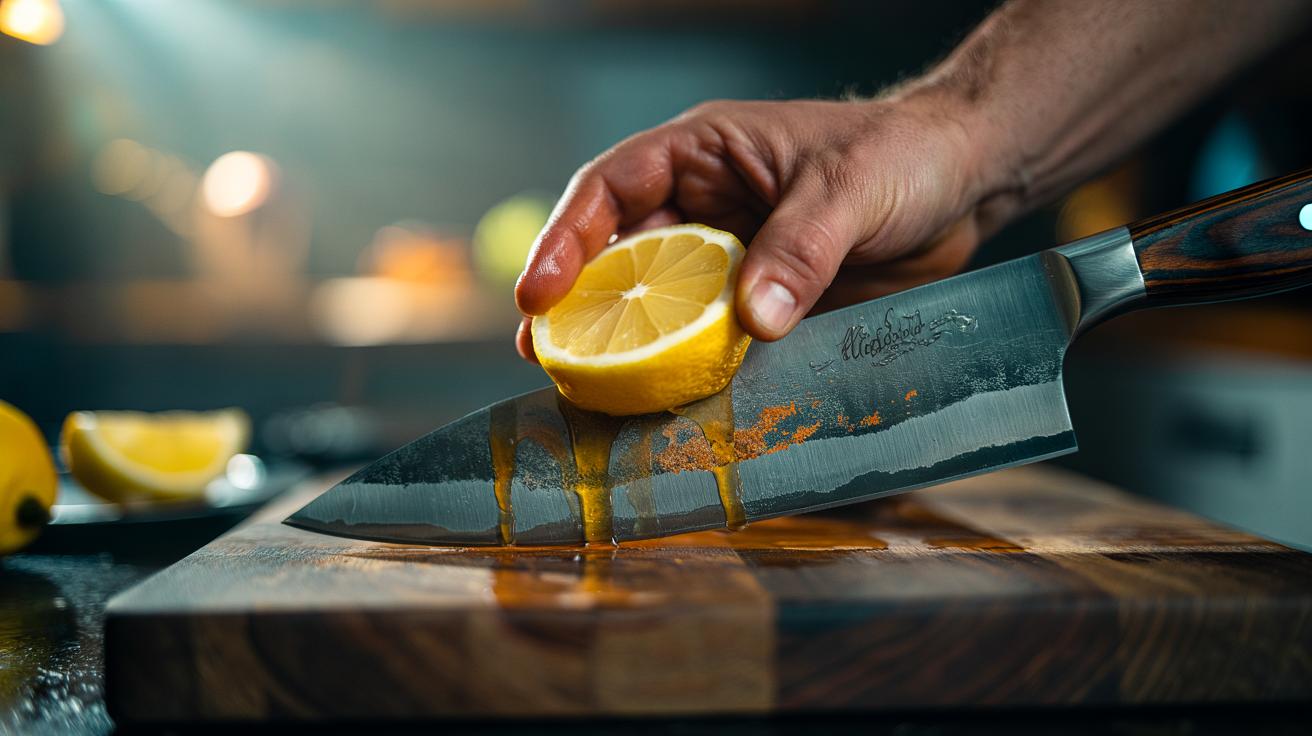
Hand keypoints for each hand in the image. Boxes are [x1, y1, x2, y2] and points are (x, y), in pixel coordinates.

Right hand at [513, 91, 1003, 361]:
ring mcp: (729, 255)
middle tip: (545, 356)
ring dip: (624, 341)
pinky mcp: (761, 299)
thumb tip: (754, 318)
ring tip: (588, 389)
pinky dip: (685, 364)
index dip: (566, 237)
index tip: (539, 293)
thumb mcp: (849, 191)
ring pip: (657, 299)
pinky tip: (667, 398)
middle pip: (619, 251)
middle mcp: (704, 203)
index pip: (612, 187)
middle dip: (577, 302)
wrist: (964, 184)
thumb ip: (801, 250)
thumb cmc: (903, 156)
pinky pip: (709, 334)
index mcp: (705, 153)